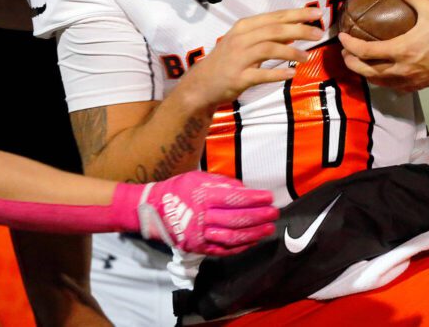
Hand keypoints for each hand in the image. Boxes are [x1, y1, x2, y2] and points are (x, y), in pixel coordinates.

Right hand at [137, 172, 278, 255]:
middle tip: (274, 213)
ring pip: (232, 237)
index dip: (254, 199)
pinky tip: (253, 240)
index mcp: (203, 196)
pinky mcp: (198, 248)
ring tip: (268, 228)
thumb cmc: (180, 189)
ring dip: (254, 234)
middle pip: (236, 219)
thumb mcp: (200, 178)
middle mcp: (202, 216)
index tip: (269, 197)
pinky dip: (240, 246)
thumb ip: (224, 184)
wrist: (153, 210)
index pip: (234, 198)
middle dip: (259, 216)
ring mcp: (199, 235)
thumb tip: (247, 191)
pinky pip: (223, 250)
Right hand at [180, 7, 323, 106]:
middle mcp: (241, 39)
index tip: (317, 13)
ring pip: (269, 49)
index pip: (275, 17)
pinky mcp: (238, 77)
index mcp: (244, 27)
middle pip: (275, 30)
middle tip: (318, 33)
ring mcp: (239, 58)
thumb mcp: (244, 42)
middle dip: (299, 30)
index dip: (297, 14)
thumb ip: (267, 35)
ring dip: (290, 52)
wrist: (202, 84)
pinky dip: (277, 73)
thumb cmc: (227, 61)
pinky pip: (261, 74)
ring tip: (306, 57)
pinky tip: (291, 74)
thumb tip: (294, 31)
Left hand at [337, 0, 428, 91]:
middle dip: (351, 63)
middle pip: (366, 71)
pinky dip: (382, 81)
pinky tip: (382, 74)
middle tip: (345, 53)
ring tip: (359, 63)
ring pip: (379, 82)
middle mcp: (403, 68)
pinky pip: (394, 87)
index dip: (350, 45)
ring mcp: (411, 79)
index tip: (343, 38)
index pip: (366, 52)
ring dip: (365, 73)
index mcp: (402, 50)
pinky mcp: (420, 85)